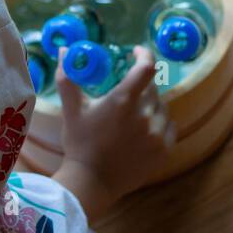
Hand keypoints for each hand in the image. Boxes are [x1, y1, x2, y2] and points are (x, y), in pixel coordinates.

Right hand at [51, 46, 175, 219]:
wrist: (91, 182)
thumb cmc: (79, 143)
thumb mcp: (72, 109)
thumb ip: (68, 77)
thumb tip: (63, 50)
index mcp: (123, 100)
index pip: (146, 67)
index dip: (144, 55)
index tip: (136, 53)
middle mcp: (145, 115)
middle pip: (152, 88)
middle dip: (140, 85)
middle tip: (127, 92)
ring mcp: (157, 133)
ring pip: (161, 107)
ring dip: (150, 105)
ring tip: (133, 116)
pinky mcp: (165, 150)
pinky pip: (169, 126)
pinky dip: (159, 123)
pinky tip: (144, 130)